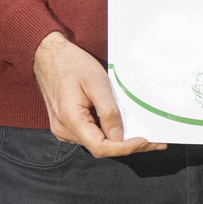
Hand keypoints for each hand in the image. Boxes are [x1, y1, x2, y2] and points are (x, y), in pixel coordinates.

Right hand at [34, 32, 162, 156]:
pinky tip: (122, 125)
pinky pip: (90, 134)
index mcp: (70, 120)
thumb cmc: (72, 64)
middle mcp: (64, 130)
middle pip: (101, 147)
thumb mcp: (96, 83)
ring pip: (96, 142)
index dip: (125, 148)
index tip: (146, 141)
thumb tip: (119, 137)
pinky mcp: (66, 124)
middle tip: (154, 141)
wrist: (48, 55)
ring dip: (118, 139)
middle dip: (127, 145)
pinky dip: (107, 132)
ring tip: (141, 132)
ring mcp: (63, 129)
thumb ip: (108, 112)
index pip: (101, 148)